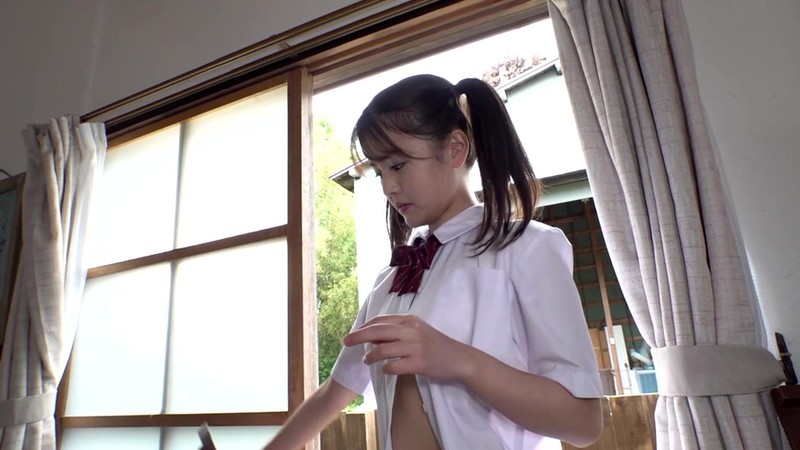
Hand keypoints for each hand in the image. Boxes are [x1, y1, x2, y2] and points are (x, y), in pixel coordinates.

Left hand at [343, 314, 473, 380]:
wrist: (459, 358)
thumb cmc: (436, 345)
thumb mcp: (417, 331)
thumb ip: (397, 331)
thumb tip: (373, 336)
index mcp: (410, 320)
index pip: (381, 320)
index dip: (364, 327)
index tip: (353, 333)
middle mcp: (411, 331)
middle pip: (378, 331)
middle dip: (359, 336)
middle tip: (346, 342)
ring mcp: (416, 347)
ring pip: (384, 349)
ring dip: (371, 356)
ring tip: (367, 360)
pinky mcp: (420, 363)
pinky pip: (395, 366)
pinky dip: (386, 368)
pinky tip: (385, 370)